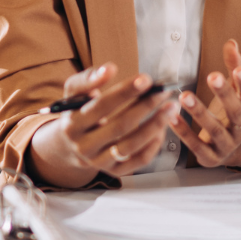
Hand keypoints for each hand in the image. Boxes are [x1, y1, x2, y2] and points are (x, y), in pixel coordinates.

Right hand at [29, 62, 179, 186]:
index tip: (147, 79)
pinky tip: (163, 127)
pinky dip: (154, 144)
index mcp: (72, 125)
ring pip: (131, 146)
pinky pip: (139, 160)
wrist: (69, 145)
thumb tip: (109, 68)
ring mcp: (100, 162)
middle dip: (146, 107)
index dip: (125, 92)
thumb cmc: (77, 112)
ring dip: (155, 125)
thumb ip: (88, 78)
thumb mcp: (74, 93)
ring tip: (171, 108)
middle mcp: (84, 147)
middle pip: (120, 126)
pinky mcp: (115, 171)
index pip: (101, 106)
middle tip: (165, 91)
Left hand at [170, 40, 240, 167]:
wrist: (231, 150)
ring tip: (184, 95)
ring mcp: (227, 146)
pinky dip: (184, 131)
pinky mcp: (210, 158)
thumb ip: (234, 67)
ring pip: (216, 131)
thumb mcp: (236, 91)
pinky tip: (171, 116)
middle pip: (237, 113)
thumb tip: (231, 43)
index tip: (239, 69)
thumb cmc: (231, 113)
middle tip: (212, 75)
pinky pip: (196, 146)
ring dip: (200, 113)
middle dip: (225, 95)